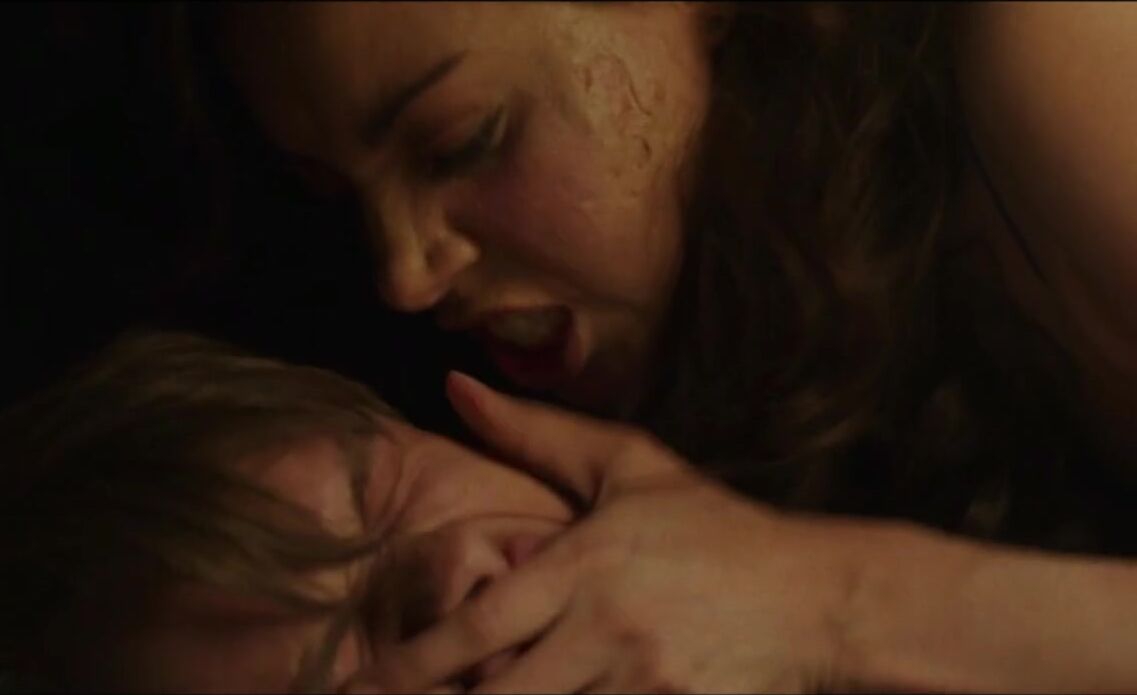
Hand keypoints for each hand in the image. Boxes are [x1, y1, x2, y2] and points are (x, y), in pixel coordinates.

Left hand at [362, 373, 861, 693]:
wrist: (820, 597)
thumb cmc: (717, 528)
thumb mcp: (631, 465)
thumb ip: (536, 432)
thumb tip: (453, 385)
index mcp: (586, 567)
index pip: (479, 626)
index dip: (410, 665)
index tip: (356, 687)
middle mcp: (606, 633)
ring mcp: (644, 687)